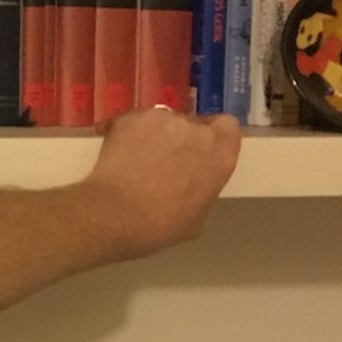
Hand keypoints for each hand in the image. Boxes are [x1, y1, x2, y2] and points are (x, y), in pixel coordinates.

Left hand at [83, 106, 241, 261]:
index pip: (227, 128)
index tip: (199, 151)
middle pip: (191, 123)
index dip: (212, 137)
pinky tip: (115, 151)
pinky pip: (132, 121)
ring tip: (135, 157)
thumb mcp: (199, 214)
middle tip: (162, 159)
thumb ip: (202, 186)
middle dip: (179, 138)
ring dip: (153, 134)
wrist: (119, 214)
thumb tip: (190, 184)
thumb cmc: (162, 225)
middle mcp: (196, 129)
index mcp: (220, 154)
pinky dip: (125, 132)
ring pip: (161, 121)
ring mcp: (162, 118)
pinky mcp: (130, 117)